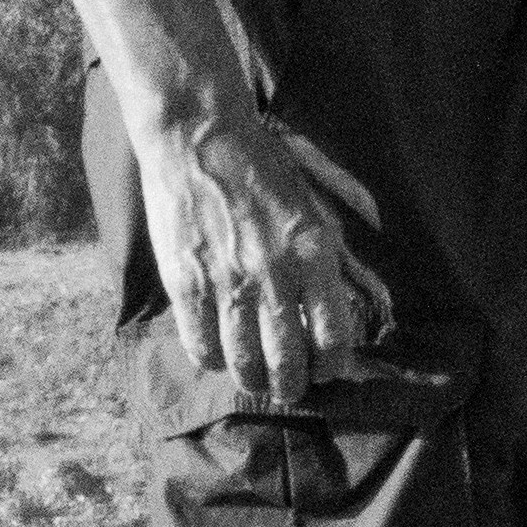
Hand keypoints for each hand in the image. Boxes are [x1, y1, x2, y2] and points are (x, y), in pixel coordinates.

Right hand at [136, 102, 393, 410]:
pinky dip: (212, 360)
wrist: (200, 137)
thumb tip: (340, 305)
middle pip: (288, 360)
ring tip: (257, 382)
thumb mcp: (314, 206)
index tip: (329, 370)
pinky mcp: (186, 283)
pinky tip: (219, 356)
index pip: (333, 335)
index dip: (333, 365)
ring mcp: (227, 282)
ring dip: (254, 381)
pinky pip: (201, 344)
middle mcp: (274, 275)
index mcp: (314, 254)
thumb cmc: (262, 167)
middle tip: (291, 388)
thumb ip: (327, 257)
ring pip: (244, 361)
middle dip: (293, 386)